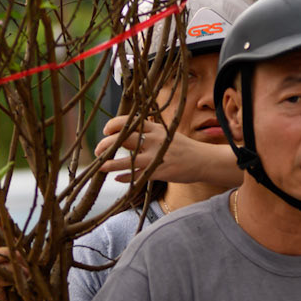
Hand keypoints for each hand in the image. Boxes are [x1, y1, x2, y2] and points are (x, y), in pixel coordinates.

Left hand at [96, 116, 234, 186]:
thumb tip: (130, 133)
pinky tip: (117, 178)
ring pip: (127, 160)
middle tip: (97, 150)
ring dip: (110, 164)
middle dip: (107, 144)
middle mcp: (154, 140)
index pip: (129, 122)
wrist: (203, 160)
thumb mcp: (167, 133)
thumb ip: (149, 132)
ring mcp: (156, 156)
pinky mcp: (159, 172)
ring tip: (99, 166)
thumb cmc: (183, 147)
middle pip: (124, 140)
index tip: (106, 130)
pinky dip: (126, 178)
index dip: (114, 125)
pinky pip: (138, 176)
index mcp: (155, 128)